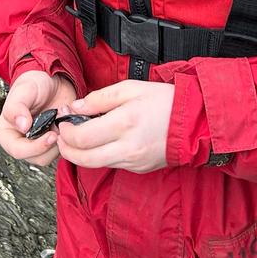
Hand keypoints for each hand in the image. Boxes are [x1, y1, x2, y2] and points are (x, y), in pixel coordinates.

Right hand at [0, 68, 77, 167]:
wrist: (53, 80)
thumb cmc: (34, 83)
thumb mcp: (24, 90)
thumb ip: (17, 107)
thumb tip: (22, 126)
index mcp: (7, 133)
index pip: (17, 151)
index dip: (34, 148)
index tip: (50, 136)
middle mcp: (21, 141)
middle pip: (36, 157)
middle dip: (51, 145)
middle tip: (59, 129)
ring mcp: (38, 143)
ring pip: (51, 156)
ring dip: (61, 140)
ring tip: (62, 119)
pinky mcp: (54, 143)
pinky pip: (63, 150)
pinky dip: (69, 138)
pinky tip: (67, 122)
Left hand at [56, 80, 174, 172]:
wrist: (195, 123)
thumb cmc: (165, 101)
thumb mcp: (131, 89)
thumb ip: (99, 98)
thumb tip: (75, 107)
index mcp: (124, 123)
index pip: (82, 137)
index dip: (66, 130)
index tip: (63, 119)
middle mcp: (127, 147)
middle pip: (83, 158)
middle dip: (65, 148)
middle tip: (61, 135)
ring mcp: (133, 161)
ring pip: (94, 165)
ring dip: (78, 154)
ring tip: (75, 138)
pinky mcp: (138, 168)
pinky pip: (110, 164)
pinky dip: (97, 156)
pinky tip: (97, 142)